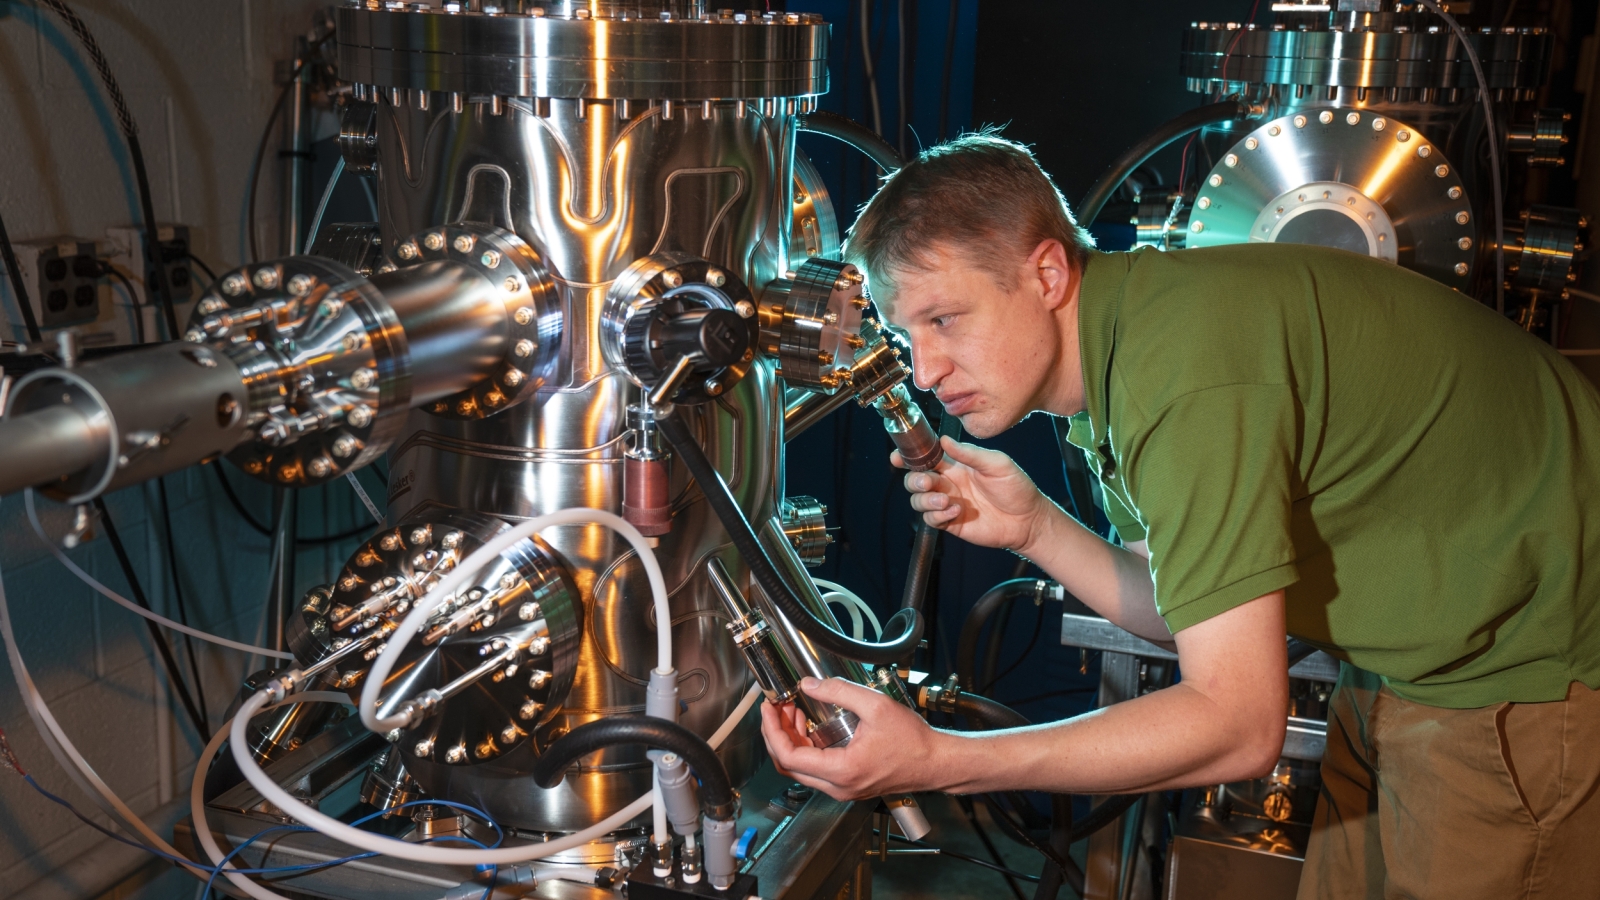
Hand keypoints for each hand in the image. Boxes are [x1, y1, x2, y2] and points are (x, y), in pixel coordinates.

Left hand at [758, 677, 943, 800]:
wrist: (935, 762)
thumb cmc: (913, 741)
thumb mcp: (875, 706)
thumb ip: (838, 691)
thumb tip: (808, 685)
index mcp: (841, 770)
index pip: (788, 757)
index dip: (772, 731)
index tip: (769, 709)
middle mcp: (838, 786)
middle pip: (788, 766)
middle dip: (777, 734)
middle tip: (777, 708)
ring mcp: (842, 789)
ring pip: (800, 770)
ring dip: (791, 741)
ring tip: (793, 712)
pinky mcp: (847, 785)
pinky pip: (815, 770)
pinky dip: (806, 748)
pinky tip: (810, 727)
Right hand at [894, 436, 1051, 553]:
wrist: (1028, 519)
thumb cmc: (1016, 488)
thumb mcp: (996, 463)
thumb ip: (969, 453)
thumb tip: (944, 440)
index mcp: (956, 465)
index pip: (926, 457)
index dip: (909, 456)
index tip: (898, 456)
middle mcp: (948, 483)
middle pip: (915, 479)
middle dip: (915, 480)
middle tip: (928, 483)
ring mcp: (947, 503)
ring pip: (918, 500)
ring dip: (925, 500)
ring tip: (946, 501)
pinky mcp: (950, 522)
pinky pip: (930, 519)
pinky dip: (938, 515)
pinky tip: (956, 511)